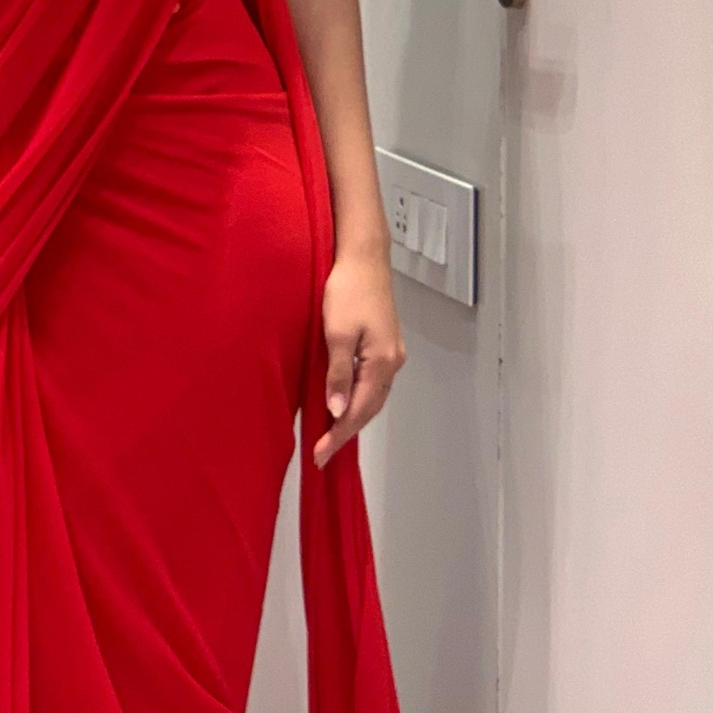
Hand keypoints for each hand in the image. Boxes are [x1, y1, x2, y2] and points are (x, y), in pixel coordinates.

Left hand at [311, 247, 404, 469]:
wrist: (363, 257)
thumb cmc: (347, 290)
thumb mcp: (336, 333)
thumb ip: (338, 374)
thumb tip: (338, 410)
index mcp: (381, 362)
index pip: (359, 411)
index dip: (339, 435)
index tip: (320, 455)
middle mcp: (392, 362)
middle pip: (370, 408)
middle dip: (346, 432)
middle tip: (323, 454)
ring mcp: (392, 353)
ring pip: (373, 396)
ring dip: (354, 417)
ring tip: (331, 436)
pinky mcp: (385, 344)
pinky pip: (373, 382)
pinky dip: (359, 398)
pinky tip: (345, 403)